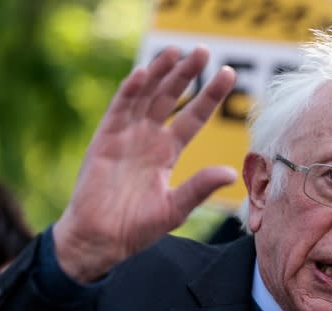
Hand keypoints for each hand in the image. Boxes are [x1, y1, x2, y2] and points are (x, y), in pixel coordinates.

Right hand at [53, 46, 236, 281]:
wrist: (101, 239)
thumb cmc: (137, 227)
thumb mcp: (175, 207)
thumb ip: (199, 187)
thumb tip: (230, 173)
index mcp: (167, 152)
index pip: (193, 117)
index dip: (209, 96)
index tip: (228, 75)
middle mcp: (148, 139)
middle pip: (171, 99)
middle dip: (187, 75)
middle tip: (204, 51)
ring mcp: (126, 136)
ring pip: (146, 96)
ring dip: (159, 73)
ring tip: (176, 50)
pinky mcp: (104, 139)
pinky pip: (118, 110)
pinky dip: (129, 92)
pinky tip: (143, 73)